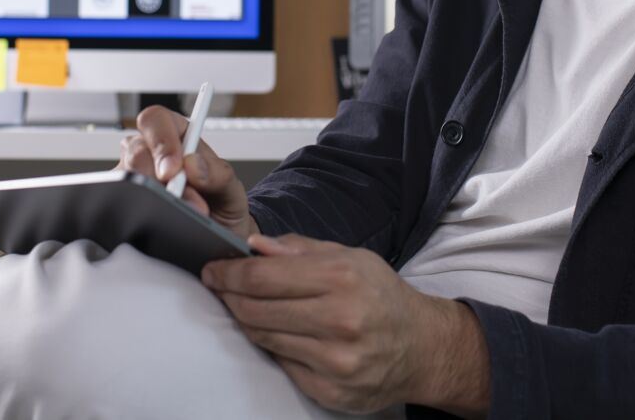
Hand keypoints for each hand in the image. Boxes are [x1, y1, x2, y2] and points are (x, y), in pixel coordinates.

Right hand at [117, 104, 256, 239]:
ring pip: (125, 177)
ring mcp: (134, 177)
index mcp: (177, 136)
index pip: (157, 120)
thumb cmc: (221, 206)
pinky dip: (138, 212)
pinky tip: (158, 222)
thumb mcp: (230, 189)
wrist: (218, 239)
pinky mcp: (123, 202)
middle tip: (180, 200)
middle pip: (135, 149)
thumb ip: (218, 174)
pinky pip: (120, 202)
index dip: (162, 141)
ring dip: (152, 198)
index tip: (174, 169)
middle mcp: (150, 153)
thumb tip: (193, 164)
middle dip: (158, 178)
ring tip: (179, 215)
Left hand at [200, 234, 490, 416]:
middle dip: (229, 295)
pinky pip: (280, 363)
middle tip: (220, 286)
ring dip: (245, 320)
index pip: (262, 277)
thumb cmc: (381, 296)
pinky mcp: (329, 389)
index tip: (213, 270)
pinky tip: (276, 332)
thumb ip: (299, 250)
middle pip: (255, 309)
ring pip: (262, 337)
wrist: (421, 348)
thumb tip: (253, 246)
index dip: (228, 273)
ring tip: (244, 306)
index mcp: (342, 278)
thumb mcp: (349, 257)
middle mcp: (339, 320)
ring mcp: (334, 360)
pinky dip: (272, 346)